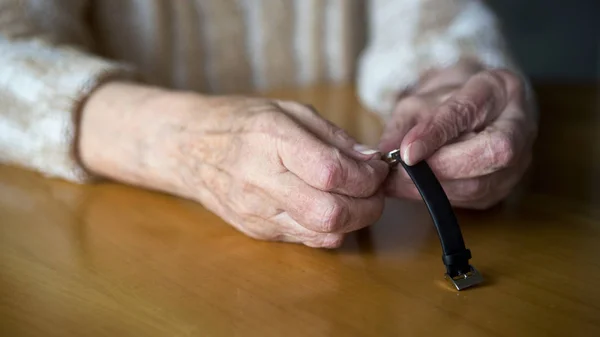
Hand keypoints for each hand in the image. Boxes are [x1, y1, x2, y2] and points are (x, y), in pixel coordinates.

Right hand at [79, 83, 388, 247]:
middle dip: (368, 206)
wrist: (187, 147)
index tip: (377, 170)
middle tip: (374, 191)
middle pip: (331, 213)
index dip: (367, 177)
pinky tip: (329, 208)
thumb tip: (371, 163)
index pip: (332, 173)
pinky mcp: (255, 231)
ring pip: (323, 233)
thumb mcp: (289, 110)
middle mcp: (261, 180)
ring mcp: (256, 212)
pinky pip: (306, 240)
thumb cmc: (240, 122)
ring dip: (354, 220)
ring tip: (355, 199)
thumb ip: (334, 137)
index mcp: (271, 139)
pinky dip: (329, 228)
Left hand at [379, 68, 536, 208]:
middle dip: (442, 168)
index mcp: (498, 88)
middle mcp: (519, 123)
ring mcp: (520, 158)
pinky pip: (474, 199)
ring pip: (483, 184)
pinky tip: (415, 190)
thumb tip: (385, 154)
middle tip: (401, 174)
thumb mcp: (420, 100)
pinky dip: (440, 198)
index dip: (436, 134)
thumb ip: (404, 125)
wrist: (476, 107)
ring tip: (399, 184)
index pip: (468, 112)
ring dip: (434, 189)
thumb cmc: (448, 100)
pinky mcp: (506, 185)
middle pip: (491, 153)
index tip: (407, 152)